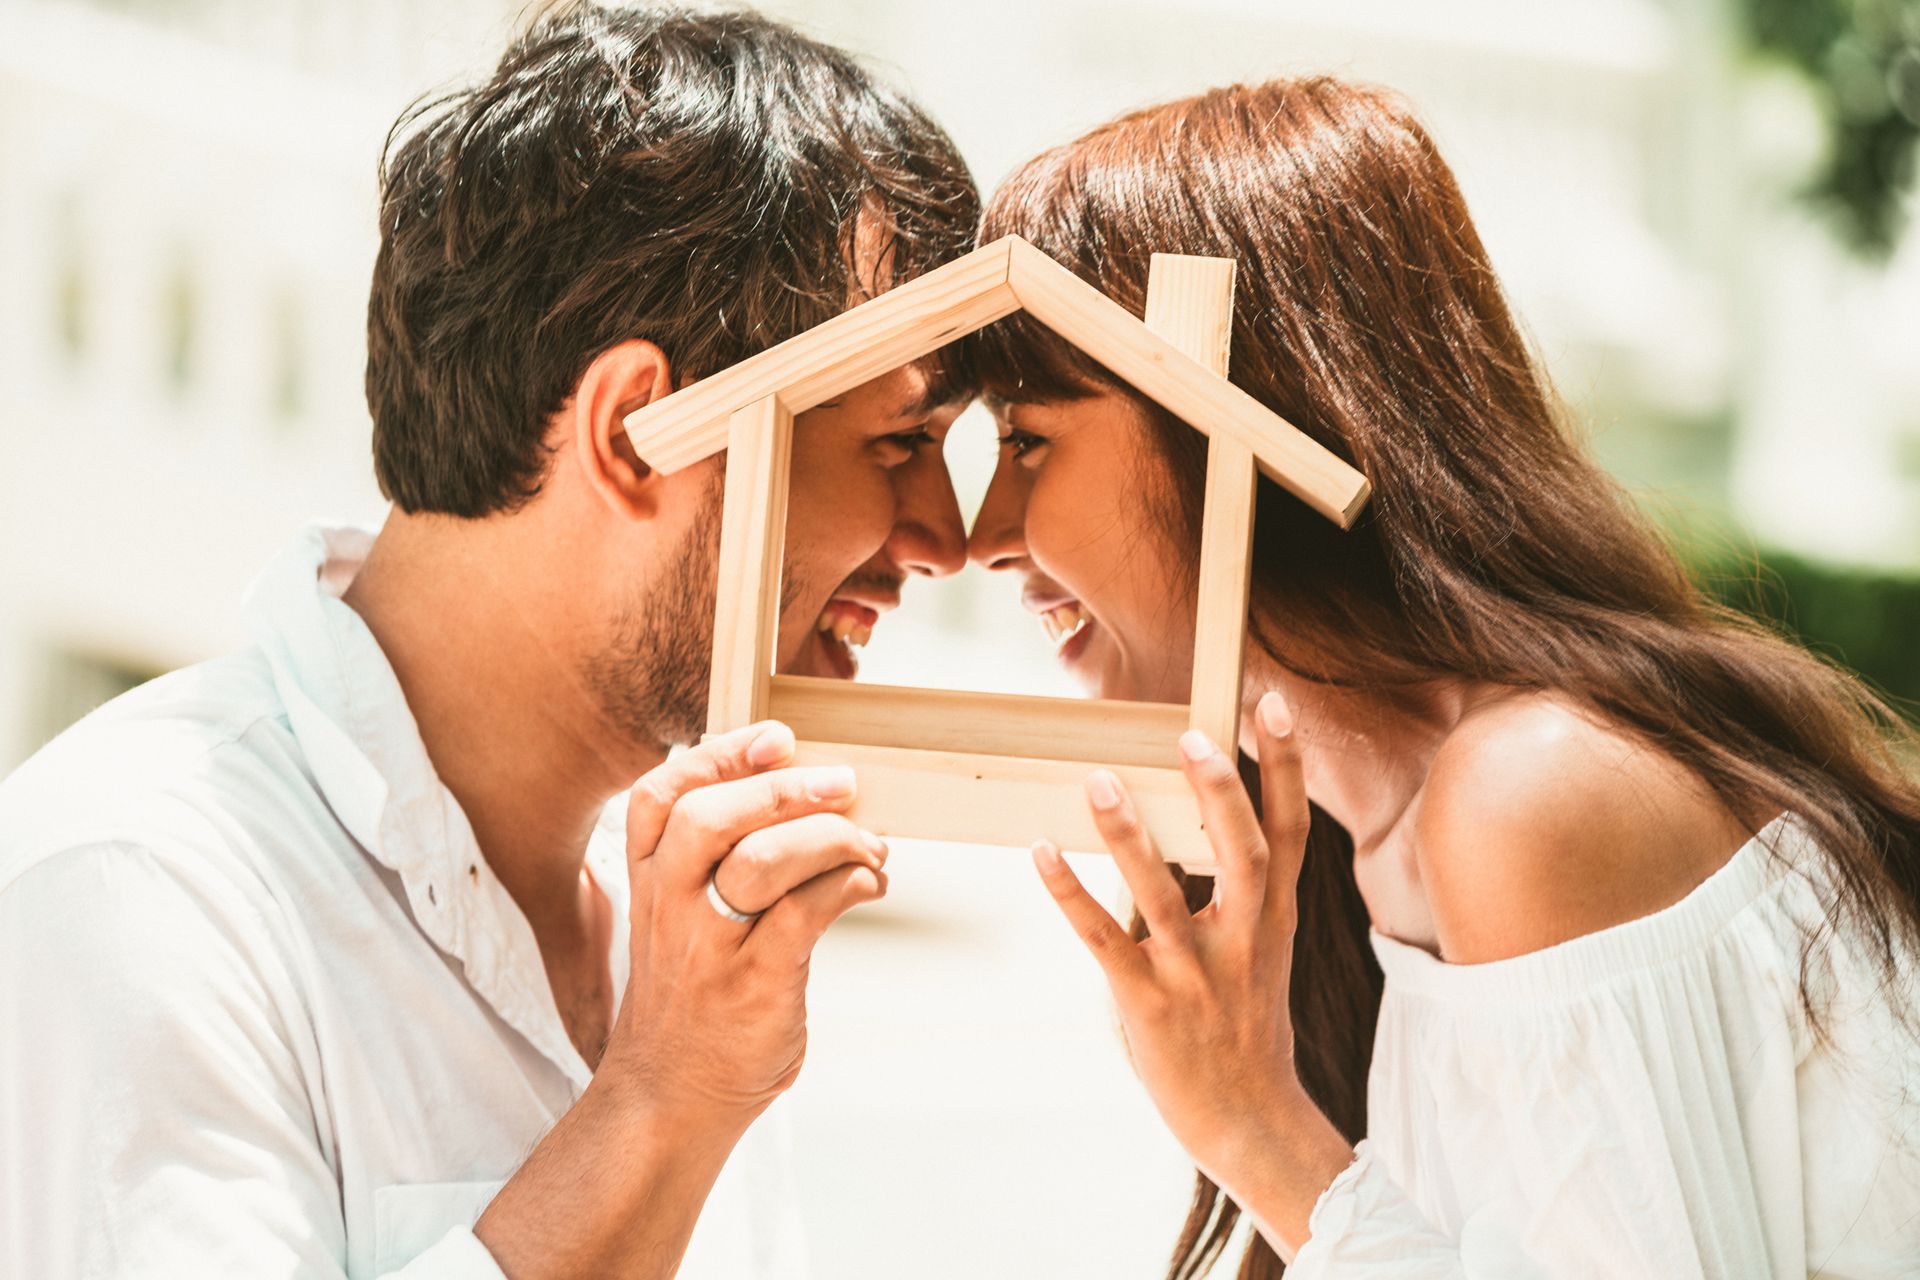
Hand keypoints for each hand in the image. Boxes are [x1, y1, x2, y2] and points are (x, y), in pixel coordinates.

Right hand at [603, 719, 889, 1133]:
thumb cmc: (689, 1000)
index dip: (719, 755)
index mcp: (648, 883)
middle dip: (783, 788)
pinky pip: (806, 915)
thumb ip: (710, 863)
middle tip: (843, 784)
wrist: (669, 1100)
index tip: (777, 741)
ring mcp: (710, 948)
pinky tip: (868, 887)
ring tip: (870, 848)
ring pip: (760, 861)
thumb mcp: (673, 922)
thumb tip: (796, 793)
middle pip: (707, 817)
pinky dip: (849, 886)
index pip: (659, 796)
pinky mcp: (755, 985)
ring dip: (830, 838)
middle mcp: (670, 908)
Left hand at [1031, 691, 1351, 1255]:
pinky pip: (1104, 940)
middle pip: (1243, 854)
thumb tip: (1211, 816)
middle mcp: (1245, 942)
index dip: (1285, 769)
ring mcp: (1196, 975)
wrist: (1250, 1121)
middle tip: (1190, 734)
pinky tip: (1043, 852)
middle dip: (1219, 794)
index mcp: (1275, 921)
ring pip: (1164, 894)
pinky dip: (1071, 894)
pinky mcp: (1149, 1004)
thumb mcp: (1263, 953)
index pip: (1290, 833)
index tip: (1274, 706)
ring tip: (1099, 778)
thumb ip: (1244, 893)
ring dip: (1130, 835)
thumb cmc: (1246, 1025)